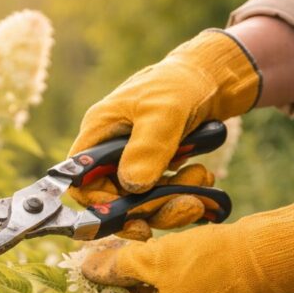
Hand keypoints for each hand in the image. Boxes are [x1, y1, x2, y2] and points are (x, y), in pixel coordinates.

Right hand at [67, 30, 259, 236]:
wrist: (214, 77)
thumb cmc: (180, 84)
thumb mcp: (163, 112)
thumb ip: (146, 149)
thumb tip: (132, 187)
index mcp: (100, 133)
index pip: (80, 181)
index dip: (98, 203)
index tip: (130, 215)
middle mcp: (112, 151)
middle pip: (115, 199)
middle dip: (150, 208)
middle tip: (185, 207)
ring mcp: (135, 161)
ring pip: (143, 202)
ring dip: (174, 202)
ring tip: (202, 182)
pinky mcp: (156, 168)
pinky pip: (163, 195)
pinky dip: (185, 193)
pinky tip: (205, 178)